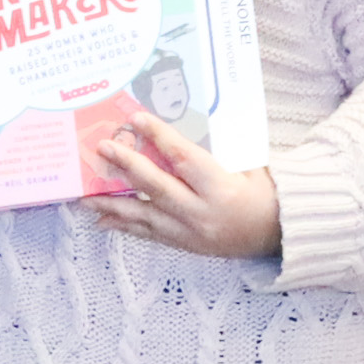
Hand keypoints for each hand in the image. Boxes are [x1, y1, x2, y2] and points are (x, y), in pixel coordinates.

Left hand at [91, 109, 280, 261]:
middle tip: (102, 148)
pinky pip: (149, 234)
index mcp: (221, 188)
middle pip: (157, 187)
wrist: (279, 235)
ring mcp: (190, 232)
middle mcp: (201, 212)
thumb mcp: (248, 168)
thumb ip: (215, 153)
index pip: (185, 159)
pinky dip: (125, 226)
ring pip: (144, 215)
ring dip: (112, 204)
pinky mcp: (184, 245)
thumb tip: (179, 133)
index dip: (159, 137)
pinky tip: (102, 220)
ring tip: (85, 195)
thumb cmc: (265, 194)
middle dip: (127, 166)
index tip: (137, 119)